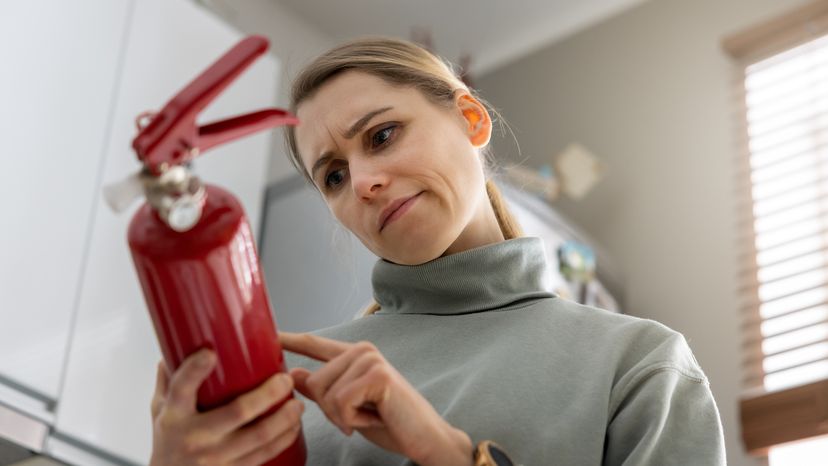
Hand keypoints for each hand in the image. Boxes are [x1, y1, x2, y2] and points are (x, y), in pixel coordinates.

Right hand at [148, 349, 303, 465]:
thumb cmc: (167, 440)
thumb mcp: (159, 408)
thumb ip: (170, 378)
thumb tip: (182, 342)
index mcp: (173, 415)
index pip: (181, 388)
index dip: (195, 370)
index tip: (210, 353)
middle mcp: (194, 437)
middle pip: (237, 412)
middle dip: (268, 394)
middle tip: (284, 380)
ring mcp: (214, 458)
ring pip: (258, 436)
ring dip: (284, 418)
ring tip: (296, 404)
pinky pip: (263, 455)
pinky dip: (282, 439)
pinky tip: (293, 427)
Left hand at [279, 332, 472, 465]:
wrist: (424, 439)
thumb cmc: (389, 423)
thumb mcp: (347, 409)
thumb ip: (322, 390)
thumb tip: (292, 374)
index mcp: (354, 356)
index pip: (315, 345)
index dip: (289, 339)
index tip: (268, 333)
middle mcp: (362, 350)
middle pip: (314, 382)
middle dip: (330, 410)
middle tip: (361, 416)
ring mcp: (370, 359)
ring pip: (325, 393)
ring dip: (343, 417)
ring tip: (371, 415)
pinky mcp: (377, 374)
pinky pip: (340, 402)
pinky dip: (352, 420)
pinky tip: (376, 417)